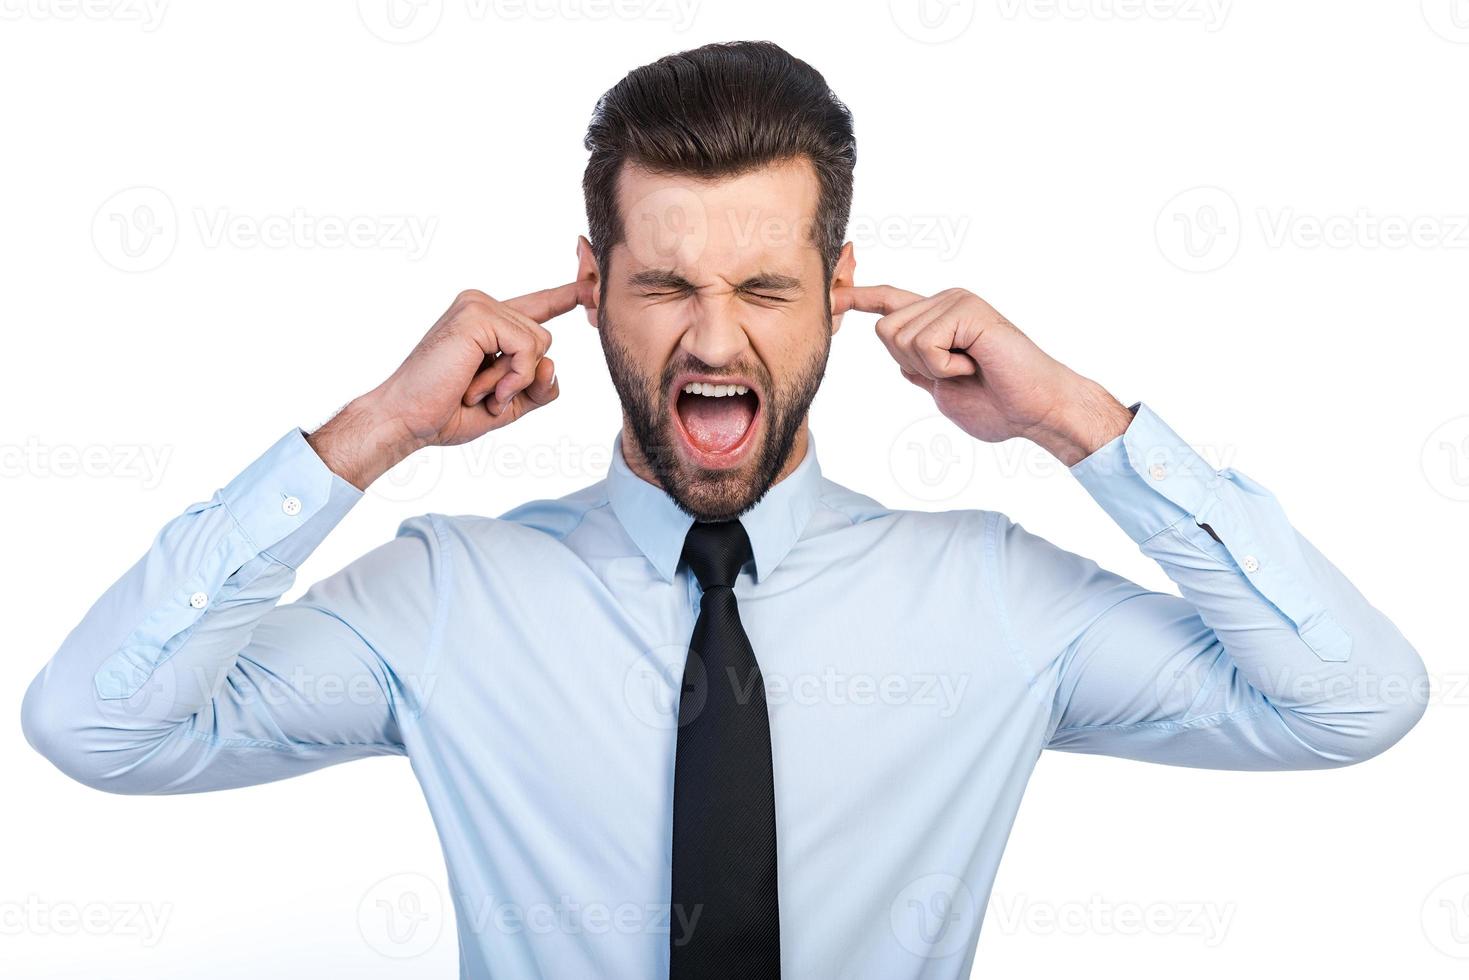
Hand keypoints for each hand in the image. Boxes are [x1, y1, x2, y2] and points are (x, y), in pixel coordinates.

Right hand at [309, 282, 593, 488]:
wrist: (407, 420)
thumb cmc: (448, 412)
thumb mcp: (509, 403)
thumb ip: (538, 386)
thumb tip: (553, 365)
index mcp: (489, 322)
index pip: (538, 304)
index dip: (569, 292)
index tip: (593, 278)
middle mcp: (483, 305)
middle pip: (544, 339)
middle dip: (523, 379)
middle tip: (483, 395)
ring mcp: (479, 306)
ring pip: (539, 343)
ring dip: (515, 382)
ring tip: (477, 392)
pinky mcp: (477, 315)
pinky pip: (528, 348)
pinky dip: (513, 377)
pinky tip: (482, 389)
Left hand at [833, 285, 1132, 464]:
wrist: (1037, 411)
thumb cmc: (999, 405)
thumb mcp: (944, 390)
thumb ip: (921, 371)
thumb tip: (901, 361)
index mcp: (938, 319)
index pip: (890, 303)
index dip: (858, 298)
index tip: (830, 295)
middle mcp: (945, 301)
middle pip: (884, 332)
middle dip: (912, 365)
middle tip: (957, 373)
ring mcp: (956, 301)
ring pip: (900, 339)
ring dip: (932, 369)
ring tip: (970, 369)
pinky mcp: (967, 308)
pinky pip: (925, 344)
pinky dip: (945, 366)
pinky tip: (975, 364)